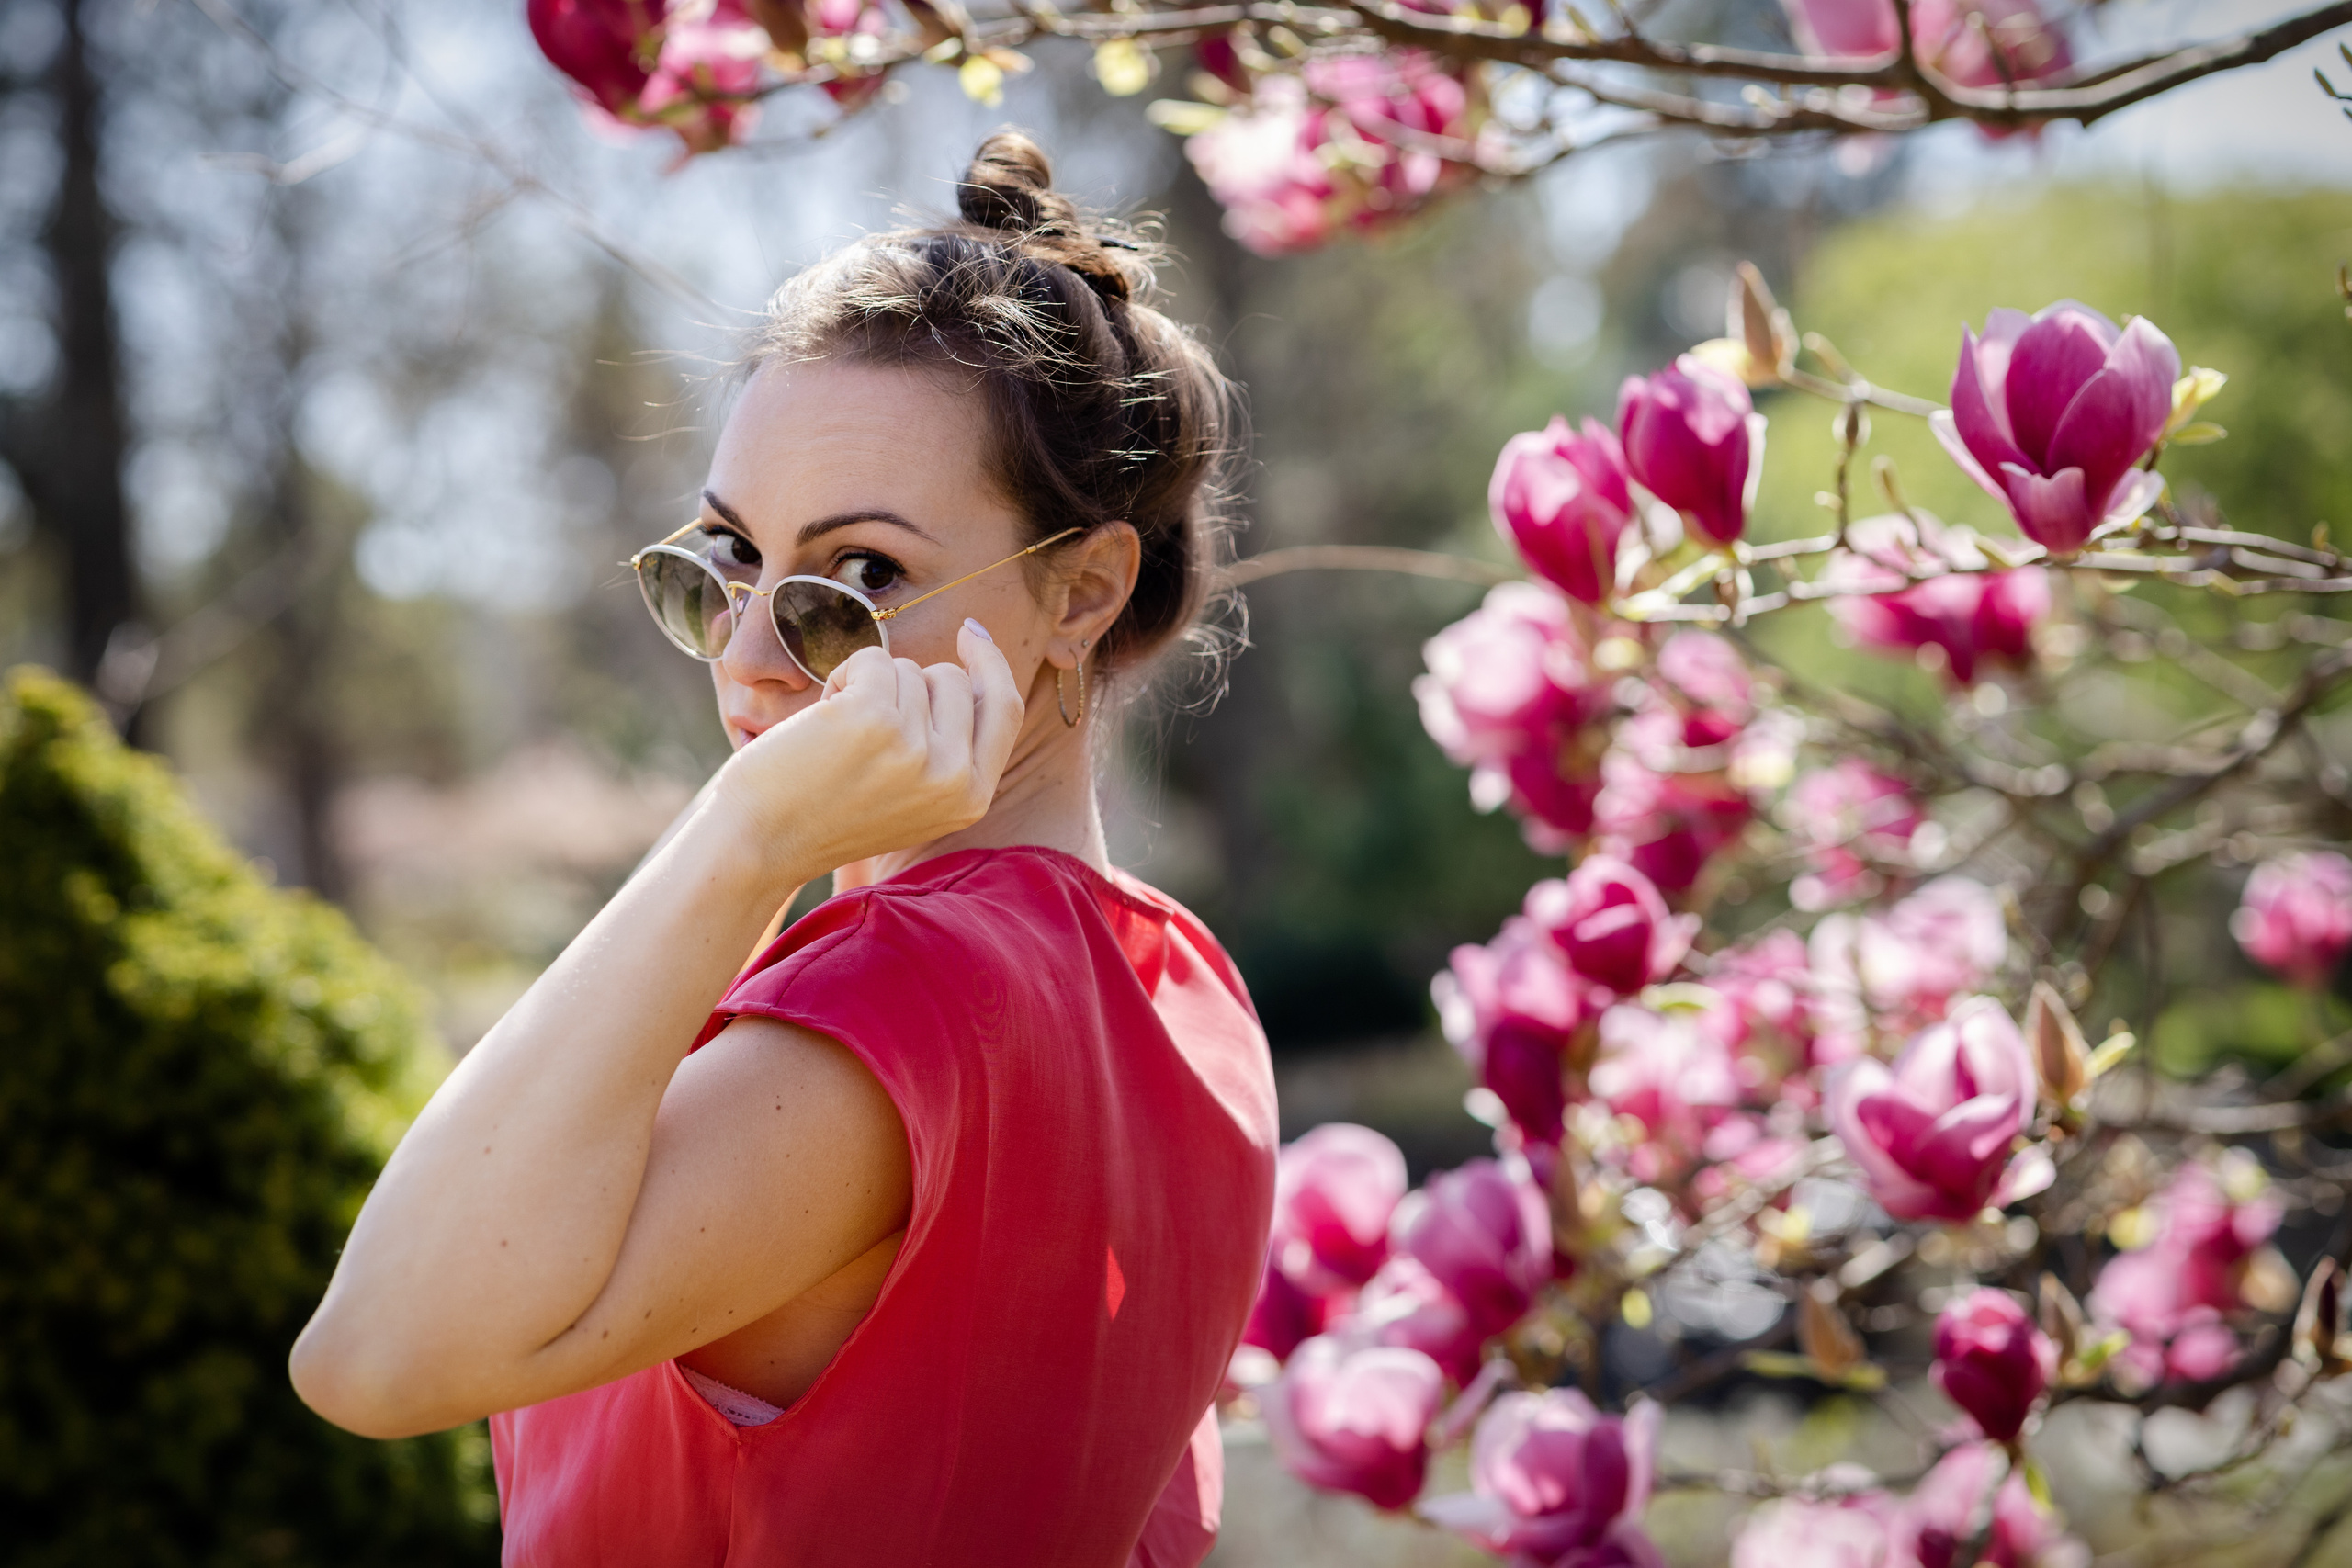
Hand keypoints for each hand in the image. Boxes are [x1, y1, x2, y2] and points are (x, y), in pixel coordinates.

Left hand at [707, 619, 1023, 882]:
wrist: (760, 843)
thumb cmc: (825, 813)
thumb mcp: (913, 796)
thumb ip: (949, 749)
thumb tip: (968, 669)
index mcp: (971, 798)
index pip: (1004, 709)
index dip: (991, 663)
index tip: (971, 632)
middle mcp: (953, 777)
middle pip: (953, 679)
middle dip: (907, 684)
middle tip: (862, 729)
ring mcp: (917, 747)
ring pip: (907, 668)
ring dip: (866, 685)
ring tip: (836, 736)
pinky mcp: (874, 718)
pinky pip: (871, 660)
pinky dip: (843, 676)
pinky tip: (821, 720)